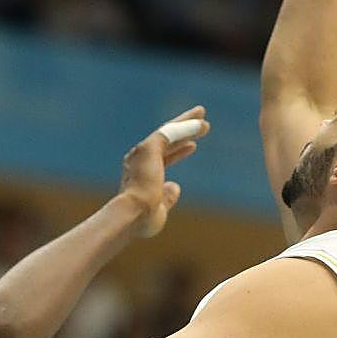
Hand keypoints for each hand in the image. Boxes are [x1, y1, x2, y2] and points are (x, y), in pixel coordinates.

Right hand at [118, 107, 210, 237]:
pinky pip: (171, 132)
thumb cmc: (143, 219)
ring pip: (168, 132)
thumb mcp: (159, 208)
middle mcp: (138, 160)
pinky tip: (201, 124)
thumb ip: (167, 197)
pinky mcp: (148, 147)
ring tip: (204, 117)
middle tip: (200, 123)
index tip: (192, 146)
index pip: (162, 159)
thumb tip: (175, 186)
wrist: (133, 215)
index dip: (178, 152)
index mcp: (139, 175)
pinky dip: (186, 127)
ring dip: (187, 124)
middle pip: (165, 140)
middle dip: (183, 130)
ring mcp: (142, 152)